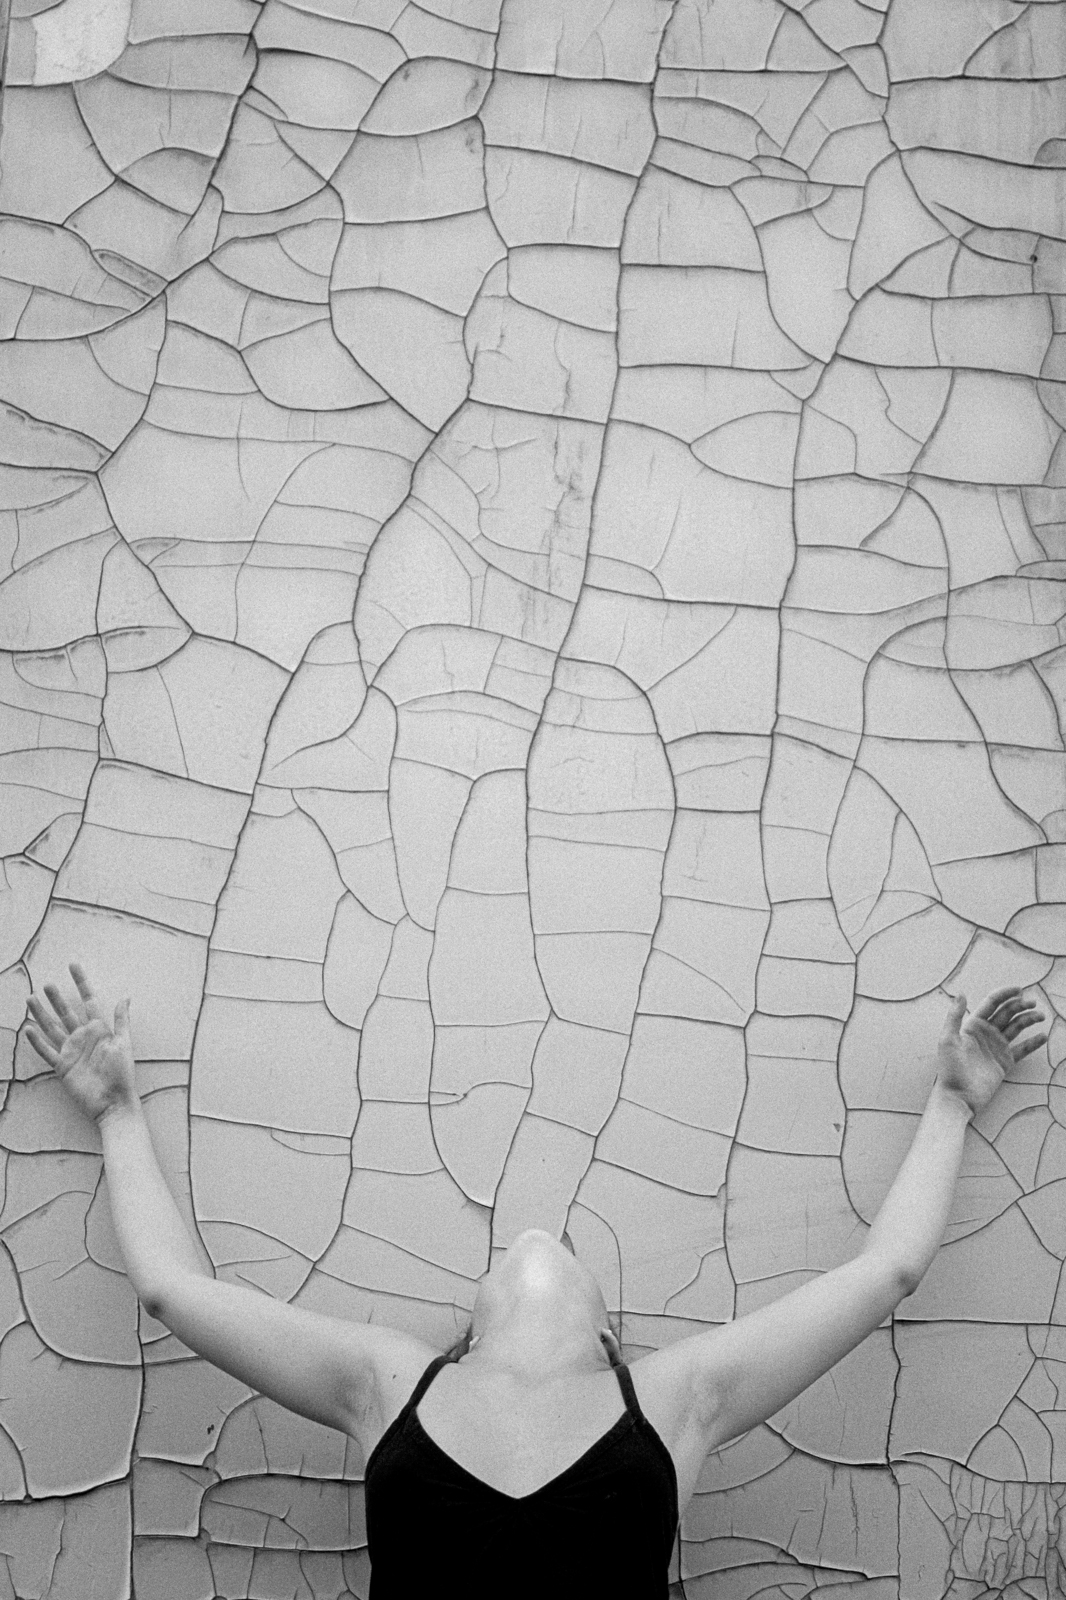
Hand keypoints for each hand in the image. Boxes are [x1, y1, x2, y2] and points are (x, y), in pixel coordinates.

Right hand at [24, 962, 136, 1123]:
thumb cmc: (122, 1074)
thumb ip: (121, 1020)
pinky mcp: (62, 1066)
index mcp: (98, 1029)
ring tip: (31, 999)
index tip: (73, 966)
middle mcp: (83, 1037)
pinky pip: (47, 1051)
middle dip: (57, 998)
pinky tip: (28, 1028)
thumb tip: (125, 996)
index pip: (88, 1001)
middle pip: (66, 1012)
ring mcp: (71, 1051)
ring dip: (42, 1014)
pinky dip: (37, 1041)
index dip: (81, 983)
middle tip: (47, 983)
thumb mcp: (124, 1043)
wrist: (113, 1101)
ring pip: (53, 1028)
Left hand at [936, 987, 1047, 1114]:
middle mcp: (986, 1033)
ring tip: (1040, 1016)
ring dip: (1028, 1020)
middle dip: (1020, 1005)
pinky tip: (1042, 1037)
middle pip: (1007, 1013)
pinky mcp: (1005, 1062)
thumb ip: (954, 1016)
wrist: (958, 1096)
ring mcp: (997, 1047)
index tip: (1019, 989)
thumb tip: (962, 993)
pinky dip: (1032, 1043)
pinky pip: (1022, 1049)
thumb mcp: (948, 1040)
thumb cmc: (950, 1069)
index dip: (1005, 994)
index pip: (991, 1004)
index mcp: (973, 1025)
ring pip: (1016, 1028)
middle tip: (1033, 1003)